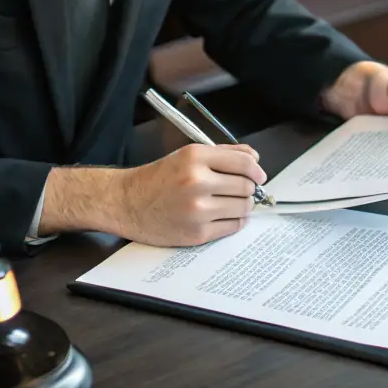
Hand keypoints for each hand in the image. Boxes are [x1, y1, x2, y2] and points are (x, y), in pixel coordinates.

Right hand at [115, 143, 266, 245]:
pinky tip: (223, 216)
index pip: (244, 162)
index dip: (257, 170)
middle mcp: (196, 182)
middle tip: (243, 190)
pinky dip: (234, 221)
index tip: (259, 176)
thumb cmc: (158, 178)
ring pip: (243, 208)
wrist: (128, 203)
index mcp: (195, 158)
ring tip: (231, 203)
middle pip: (246, 187)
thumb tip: (254, 159)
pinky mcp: (196, 233)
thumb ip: (223, 153)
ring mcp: (197, 210)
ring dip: (243, 206)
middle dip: (249, 189)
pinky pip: (232, 227)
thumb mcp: (188, 155)